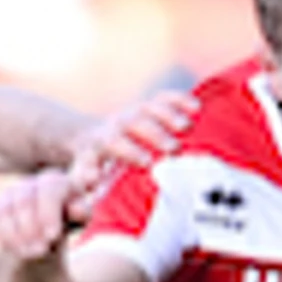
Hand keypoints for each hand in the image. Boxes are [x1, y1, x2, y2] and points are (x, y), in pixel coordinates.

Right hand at [0, 165, 112, 260]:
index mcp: (58, 181)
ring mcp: (12, 194)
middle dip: (32, 227)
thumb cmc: (66, 227)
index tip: (52, 235)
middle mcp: (34, 183)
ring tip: (34, 252)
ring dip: (21, 236)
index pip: (50, 187)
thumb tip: (77, 208)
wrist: (43, 245)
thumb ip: (79, 213)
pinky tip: (20, 250)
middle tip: (43, 249)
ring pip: (7, 210)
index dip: (49, 211)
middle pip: (25, 200)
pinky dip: (7, 238)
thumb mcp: (78, 221)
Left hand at [68, 88, 194, 175]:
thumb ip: (88, 179)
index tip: (147, 162)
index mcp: (101, 142)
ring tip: (187, 127)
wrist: (90, 139)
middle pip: (135, 122)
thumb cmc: (93, 167)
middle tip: (173, 149)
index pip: (114, 142)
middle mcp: (117, 124)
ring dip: (169, 115)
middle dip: (155, 134)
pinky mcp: (147, 107)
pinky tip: (197, 108)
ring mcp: (133, 113)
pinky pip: (163, 99)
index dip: (130, 150)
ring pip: (150, 108)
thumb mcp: (84, 175)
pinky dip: (180, 100)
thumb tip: (93, 182)